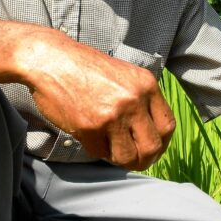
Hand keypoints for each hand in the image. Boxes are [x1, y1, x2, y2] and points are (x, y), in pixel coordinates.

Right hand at [23, 33, 175, 169]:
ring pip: (127, 157)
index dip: (162, 143)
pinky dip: (97, 150)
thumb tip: (152, 133)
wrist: (52, 59)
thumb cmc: (87, 68)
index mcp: (146, 85)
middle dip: (145, 160)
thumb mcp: (126, 75)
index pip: (167, 126)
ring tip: (111, 149)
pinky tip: (91, 137)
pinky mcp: (89, 127)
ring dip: (120, 159)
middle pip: (152, 147)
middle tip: (135, 161)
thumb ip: (142, 99)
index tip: (154, 149)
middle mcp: (133, 100)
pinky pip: (100, 153)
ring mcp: (112, 115)